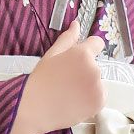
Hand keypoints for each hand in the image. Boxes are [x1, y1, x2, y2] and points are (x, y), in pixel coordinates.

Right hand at [8, 19, 105, 133]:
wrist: (34, 109)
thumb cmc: (40, 80)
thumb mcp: (52, 55)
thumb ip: (67, 39)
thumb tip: (76, 24)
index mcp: (82, 54)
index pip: (97, 43)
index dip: (89, 50)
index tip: (79, 60)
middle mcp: (94, 69)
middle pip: (95, 65)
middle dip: (85, 71)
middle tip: (66, 81)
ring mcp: (98, 87)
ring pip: (98, 82)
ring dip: (88, 86)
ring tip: (68, 93)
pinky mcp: (99, 103)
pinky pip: (99, 97)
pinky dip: (90, 100)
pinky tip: (74, 101)